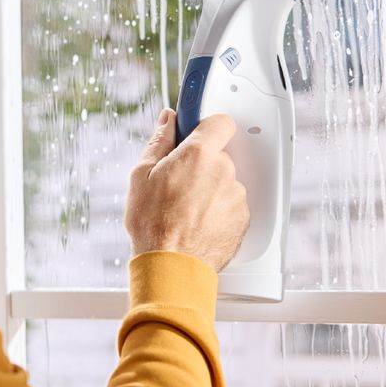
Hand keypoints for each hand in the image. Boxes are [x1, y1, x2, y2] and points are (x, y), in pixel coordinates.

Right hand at [123, 108, 251, 273]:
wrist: (171, 267)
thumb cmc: (152, 224)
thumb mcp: (141, 175)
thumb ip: (160, 140)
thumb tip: (167, 120)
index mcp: (199, 154)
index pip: (220, 122)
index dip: (207, 127)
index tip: (196, 134)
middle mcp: (224, 171)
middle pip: (219, 155)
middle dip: (202, 164)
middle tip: (179, 182)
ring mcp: (236, 195)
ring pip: (225, 181)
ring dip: (211, 188)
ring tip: (186, 208)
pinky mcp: (243, 218)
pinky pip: (231, 204)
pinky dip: (219, 209)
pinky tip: (198, 221)